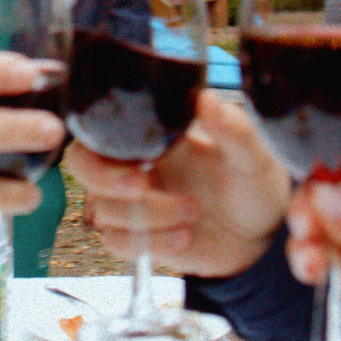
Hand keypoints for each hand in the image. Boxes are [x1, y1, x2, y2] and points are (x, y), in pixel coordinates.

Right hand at [66, 90, 291, 275]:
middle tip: (143, 185)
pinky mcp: (138, 236)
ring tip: (192, 213)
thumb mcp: (251, 155)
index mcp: (153, 133)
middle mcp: (134, 164)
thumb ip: (231, 127)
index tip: (137, 153)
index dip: (101, 138)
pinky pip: (118, 242)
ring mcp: (133, 202)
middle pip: (81, 164)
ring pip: (104, 209)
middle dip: (106, 179)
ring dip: (148, 216)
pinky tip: (183, 238)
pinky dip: (151, 242)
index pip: (102, 125)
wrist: (259, 235)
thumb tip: (206, 98)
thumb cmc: (252, 184)